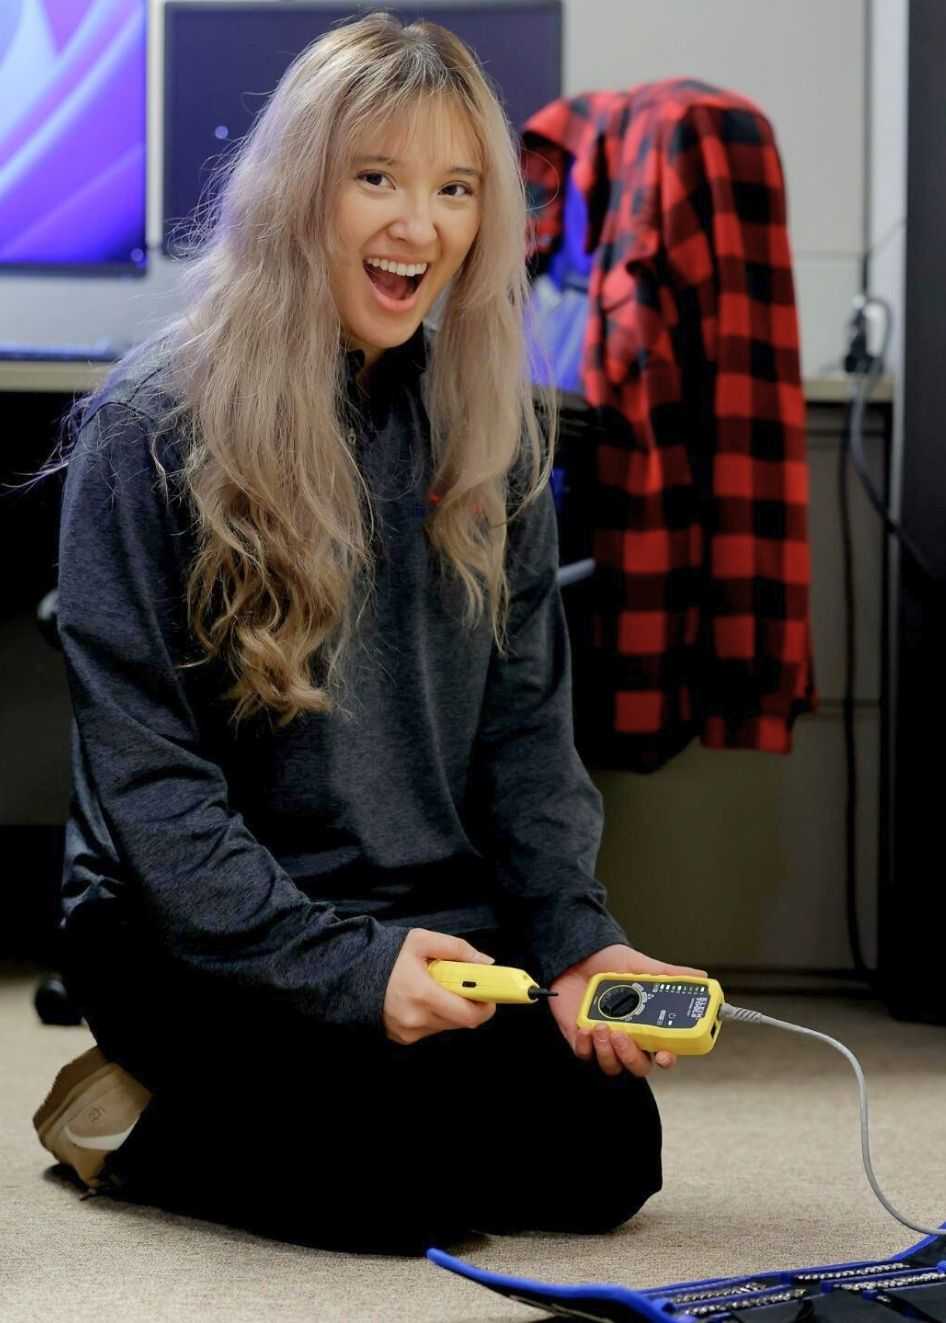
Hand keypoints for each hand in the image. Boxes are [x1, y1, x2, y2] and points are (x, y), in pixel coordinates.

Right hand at [382, 928, 496, 1044]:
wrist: (355, 972)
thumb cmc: (390, 955)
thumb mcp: (423, 941)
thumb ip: (457, 949)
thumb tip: (486, 963)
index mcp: (423, 995)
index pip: (468, 1015)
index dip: (485, 1007)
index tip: (490, 994)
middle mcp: (416, 1019)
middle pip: (461, 1022)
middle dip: (469, 1005)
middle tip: (466, 987)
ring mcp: (408, 1032)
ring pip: (447, 1026)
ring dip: (452, 1010)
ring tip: (439, 989)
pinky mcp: (403, 1038)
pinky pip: (431, 1029)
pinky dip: (435, 1016)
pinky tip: (423, 999)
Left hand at [548, 945, 707, 1078]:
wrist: (576, 956)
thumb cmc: (609, 963)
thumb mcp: (641, 965)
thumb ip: (670, 974)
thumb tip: (701, 977)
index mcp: (647, 1025)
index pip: (663, 1051)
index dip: (667, 1059)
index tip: (664, 1055)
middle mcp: (629, 1037)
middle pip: (639, 1067)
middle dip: (631, 1057)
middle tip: (623, 1035)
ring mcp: (605, 1042)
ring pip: (613, 1067)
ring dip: (608, 1052)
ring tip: (601, 1027)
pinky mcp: (582, 1041)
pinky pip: (586, 1056)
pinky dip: (586, 1047)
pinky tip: (586, 1029)